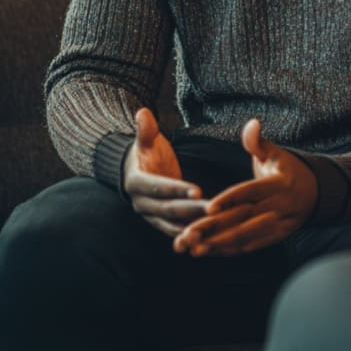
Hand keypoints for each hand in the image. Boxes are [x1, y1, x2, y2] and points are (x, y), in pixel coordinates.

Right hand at [122, 107, 206, 237]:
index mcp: (136, 182)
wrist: (135, 172)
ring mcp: (150, 216)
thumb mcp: (145, 139)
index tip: (198, 189)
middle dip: (192, 210)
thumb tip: (142, 113)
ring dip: (193, 228)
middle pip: (168, 209)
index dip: (177, 189)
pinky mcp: (161, 223)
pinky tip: (210, 238)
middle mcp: (141, 204)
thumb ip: (145, 129)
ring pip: (173, 224)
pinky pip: (176, 231)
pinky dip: (191, 235)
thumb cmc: (146, 152)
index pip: (158, 187)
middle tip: (215, 210)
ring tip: (215, 228)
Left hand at [173, 118, 317, 256]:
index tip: (208, 207)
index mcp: (279, 184)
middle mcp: (279, 206)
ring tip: (193, 249)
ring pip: (246, 237)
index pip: (251, 192)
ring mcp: (278, 225)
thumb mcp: (276, 152)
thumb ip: (258, 142)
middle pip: (244, 218)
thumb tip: (252, 123)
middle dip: (215, 227)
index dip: (231, 199)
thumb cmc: (287, 169)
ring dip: (219, 245)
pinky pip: (251, 246)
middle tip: (188, 234)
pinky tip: (208, 252)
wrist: (316, 193)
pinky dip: (229, 251)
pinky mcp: (275, 238)